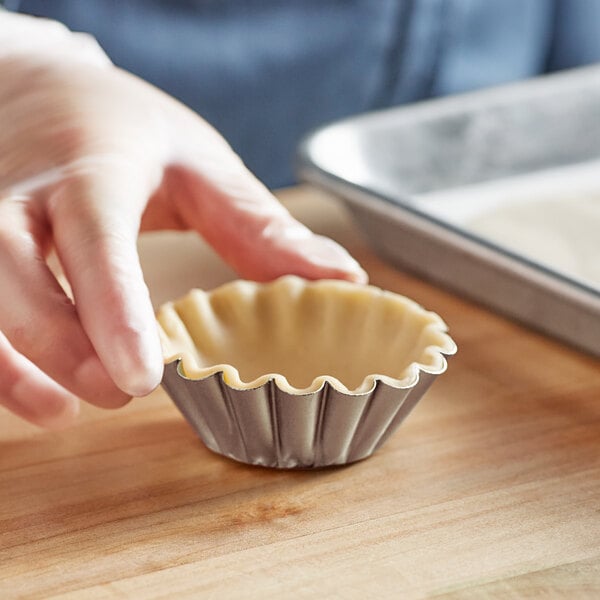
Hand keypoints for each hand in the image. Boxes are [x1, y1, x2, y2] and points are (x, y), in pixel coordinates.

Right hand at [0, 13, 366, 427]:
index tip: (139, 378)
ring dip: (9, 368)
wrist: (38, 93)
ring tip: (64, 412)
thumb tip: (344, 279)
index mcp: (92, 167)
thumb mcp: (201, 162)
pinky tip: (34, 391)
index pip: (93, 237)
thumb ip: (262, 225)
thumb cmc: (126, 129)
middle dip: (58, 346)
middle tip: (120, 394)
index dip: (111, 308)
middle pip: (8, 273)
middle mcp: (20, 192)